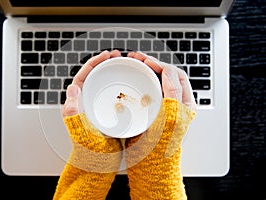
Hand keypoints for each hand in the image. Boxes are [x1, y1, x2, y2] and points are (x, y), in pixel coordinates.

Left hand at [61, 50, 122, 172]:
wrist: (97, 163)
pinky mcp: (108, 113)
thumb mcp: (78, 127)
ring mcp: (99, 106)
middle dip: (105, 63)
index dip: (94, 62)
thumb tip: (72, 88)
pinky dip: (121, 87)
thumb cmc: (87, 148)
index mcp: (78, 102)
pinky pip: (114, 95)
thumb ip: (72, 109)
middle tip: (117, 56)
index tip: (106, 55)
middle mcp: (87, 101)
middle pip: (96, 76)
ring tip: (124, 65)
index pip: (84, 75)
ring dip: (114, 73)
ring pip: (106, 84)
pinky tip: (130, 85)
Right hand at [124, 51, 196, 199]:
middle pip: (165, 76)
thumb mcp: (171, 118)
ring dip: (144, 71)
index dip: (162, 65)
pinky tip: (130, 81)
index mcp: (184, 104)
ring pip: (154, 82)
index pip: (176, 75)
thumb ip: (173, 93)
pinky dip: (137, 83)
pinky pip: (144, 92)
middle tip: (137, 58)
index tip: (147, 61)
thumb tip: (168, 71)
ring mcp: (161, 107)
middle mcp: (174, 104)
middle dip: (151, 63)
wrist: (149, 165)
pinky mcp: (148, 112)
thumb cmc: (162, 147)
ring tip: (133, 64)